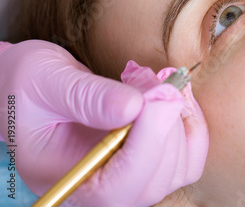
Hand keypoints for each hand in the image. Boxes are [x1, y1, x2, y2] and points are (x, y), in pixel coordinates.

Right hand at [0, 40, 207, 205]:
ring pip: (178, 169)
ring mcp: (127, 178)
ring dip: (182, 120)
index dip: (147, 143)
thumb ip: (88, 97)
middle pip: (154, 180)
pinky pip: (186, 157)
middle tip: (161, 78)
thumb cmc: (29, 85)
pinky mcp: (147, 162)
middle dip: (167, 124)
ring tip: (161, 82)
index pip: (116, 187)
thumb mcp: (47, 82)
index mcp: (66, 181)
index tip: (160, 95)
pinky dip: (192, 125)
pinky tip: (177, 95)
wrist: (33, 88)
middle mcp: (99, 190)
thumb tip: (133, 107)